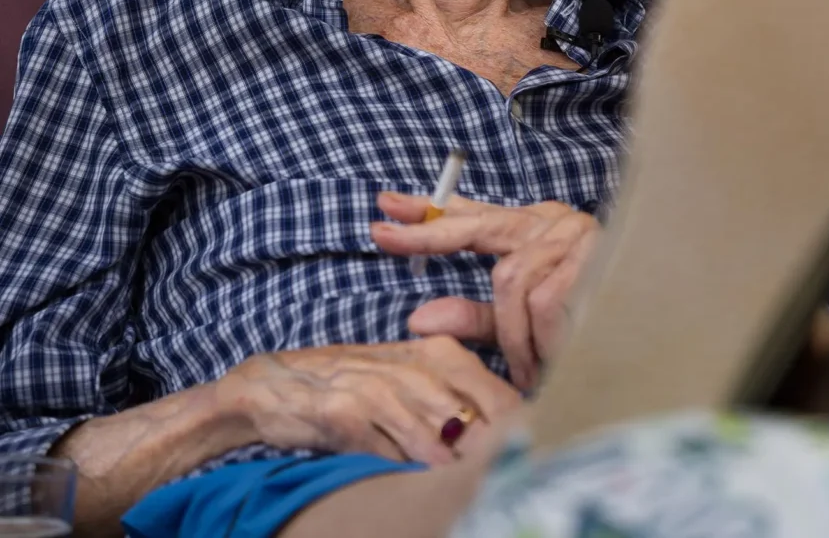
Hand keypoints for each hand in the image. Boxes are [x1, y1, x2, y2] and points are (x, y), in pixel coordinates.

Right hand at [219, 337, 520, 465]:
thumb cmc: (348, 386)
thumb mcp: (406, 382)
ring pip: (436, 437)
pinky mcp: (346, 413)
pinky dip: (408, 473)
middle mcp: (412, 367)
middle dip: (497, 454)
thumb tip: (503, 440)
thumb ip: (452, 402)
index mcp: (436, 354)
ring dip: (458, 470)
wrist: (272, 387)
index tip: (539, 459)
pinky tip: (421, 490)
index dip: (520, 430)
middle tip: (513, 482)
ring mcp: (379, 388)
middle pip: (474, 417)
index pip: (496, 392)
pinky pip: (388, 451)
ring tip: (476, 493)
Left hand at [372, 194, 598, 390]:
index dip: (428, 211)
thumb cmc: (589, 324)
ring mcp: (573, 235)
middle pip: (479, 227)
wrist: (662, 324)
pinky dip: (540, 341)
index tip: (384, 205)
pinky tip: (552, 362)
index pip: (473, 214)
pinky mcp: (591, 258)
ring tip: (528, 371)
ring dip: (513, 337)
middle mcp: (551, 221)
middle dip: (428, 233)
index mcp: (535, 228)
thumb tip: (417, 319)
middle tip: (381, 234)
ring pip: (510, 283)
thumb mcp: (521, 321)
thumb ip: (473, 317)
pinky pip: (543, 305)